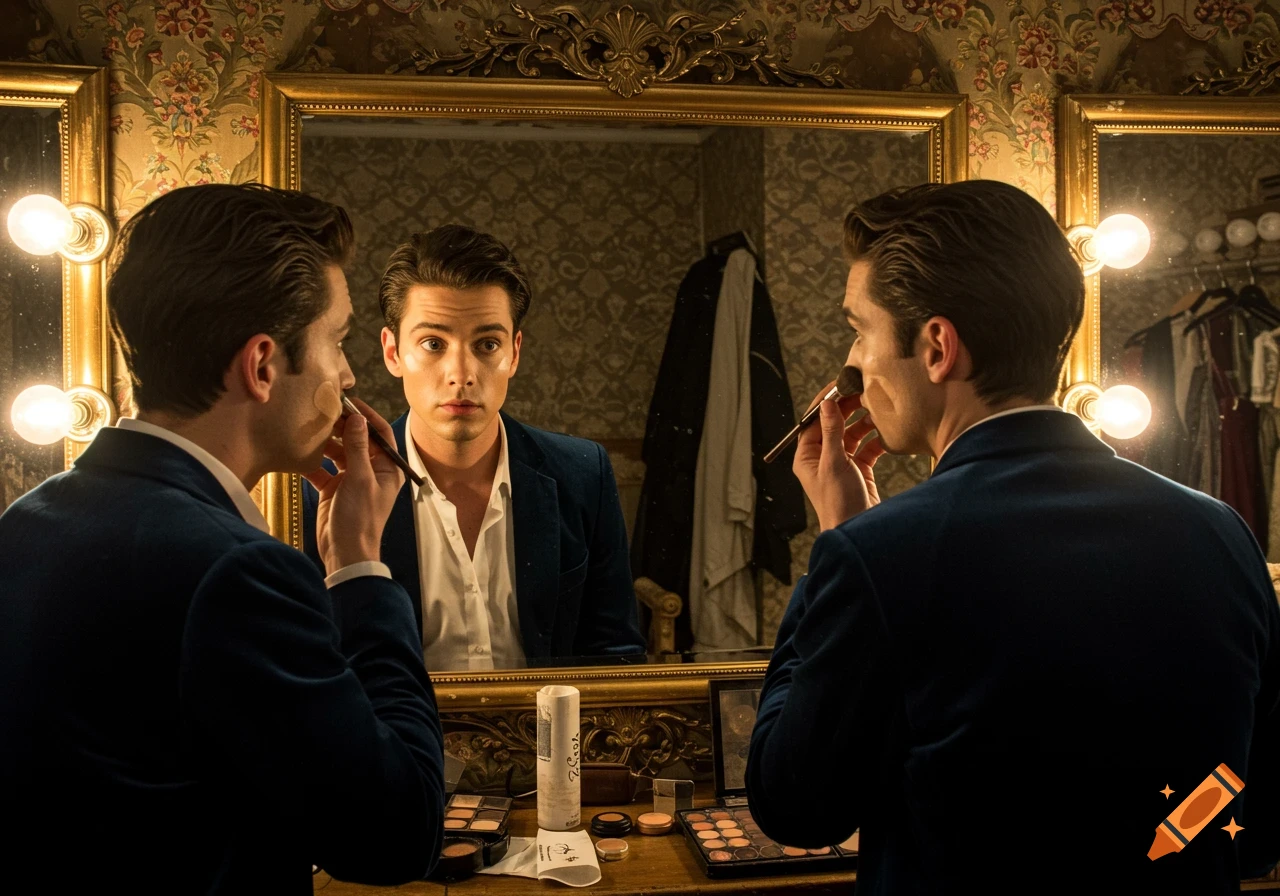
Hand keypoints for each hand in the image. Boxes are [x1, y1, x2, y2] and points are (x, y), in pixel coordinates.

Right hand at [303, 398, 403, 574]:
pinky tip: (298, 451)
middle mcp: (372, 471)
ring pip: (338, 452)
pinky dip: (312, 461)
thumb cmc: (360, 518)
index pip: (381, 434)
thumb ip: (357, 448)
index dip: (367, 416)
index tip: (349, 401)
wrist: (346, 552)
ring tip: (310, 426)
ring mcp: (352, 480)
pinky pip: (322, 469)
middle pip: (357, 441)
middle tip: (323, 411)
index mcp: (388, 468)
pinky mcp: (333, 489)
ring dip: (326, 442)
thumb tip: (358, 419)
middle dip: (342, 426)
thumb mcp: (360, 479)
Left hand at [792, 382, 884, 530]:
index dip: (826, 401)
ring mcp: (842, 463)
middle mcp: (822, 458)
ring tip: (878, 410)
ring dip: (865, 422)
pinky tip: (887, 432)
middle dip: (848, 408)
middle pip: (834, 424)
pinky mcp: (859, 470)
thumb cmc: (839, 502)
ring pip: (852, 434)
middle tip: (864, 391)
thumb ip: (831, 432)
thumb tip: (825, 404)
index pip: (813, 420)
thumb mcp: (834, 463)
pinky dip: (876, 439)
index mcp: (807, 456)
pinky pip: (867, 448)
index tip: (841, 383)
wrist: (858, 529)